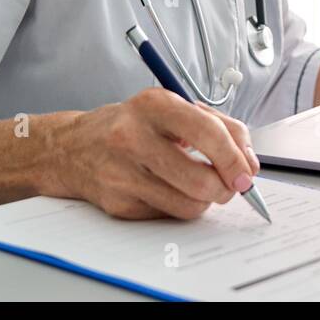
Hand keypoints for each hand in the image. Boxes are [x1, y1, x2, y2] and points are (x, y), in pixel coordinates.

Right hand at [54, 89, 261, 219]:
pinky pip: (169, 215)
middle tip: (230, 185)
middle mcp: (134, 137)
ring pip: (188, 204)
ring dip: (206, 200)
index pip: (208, 133)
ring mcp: (122, 173)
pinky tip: (169, 189)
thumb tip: (248, 162)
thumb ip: (218, 126)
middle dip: (226, 188)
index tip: (247, 172)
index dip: (235, 158)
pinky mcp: (117, 203)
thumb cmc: (132, 125)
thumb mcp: (172, 109)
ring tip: (200, 185)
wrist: (71, 147)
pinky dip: (180, 206)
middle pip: (200, 179)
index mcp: (154, 105)